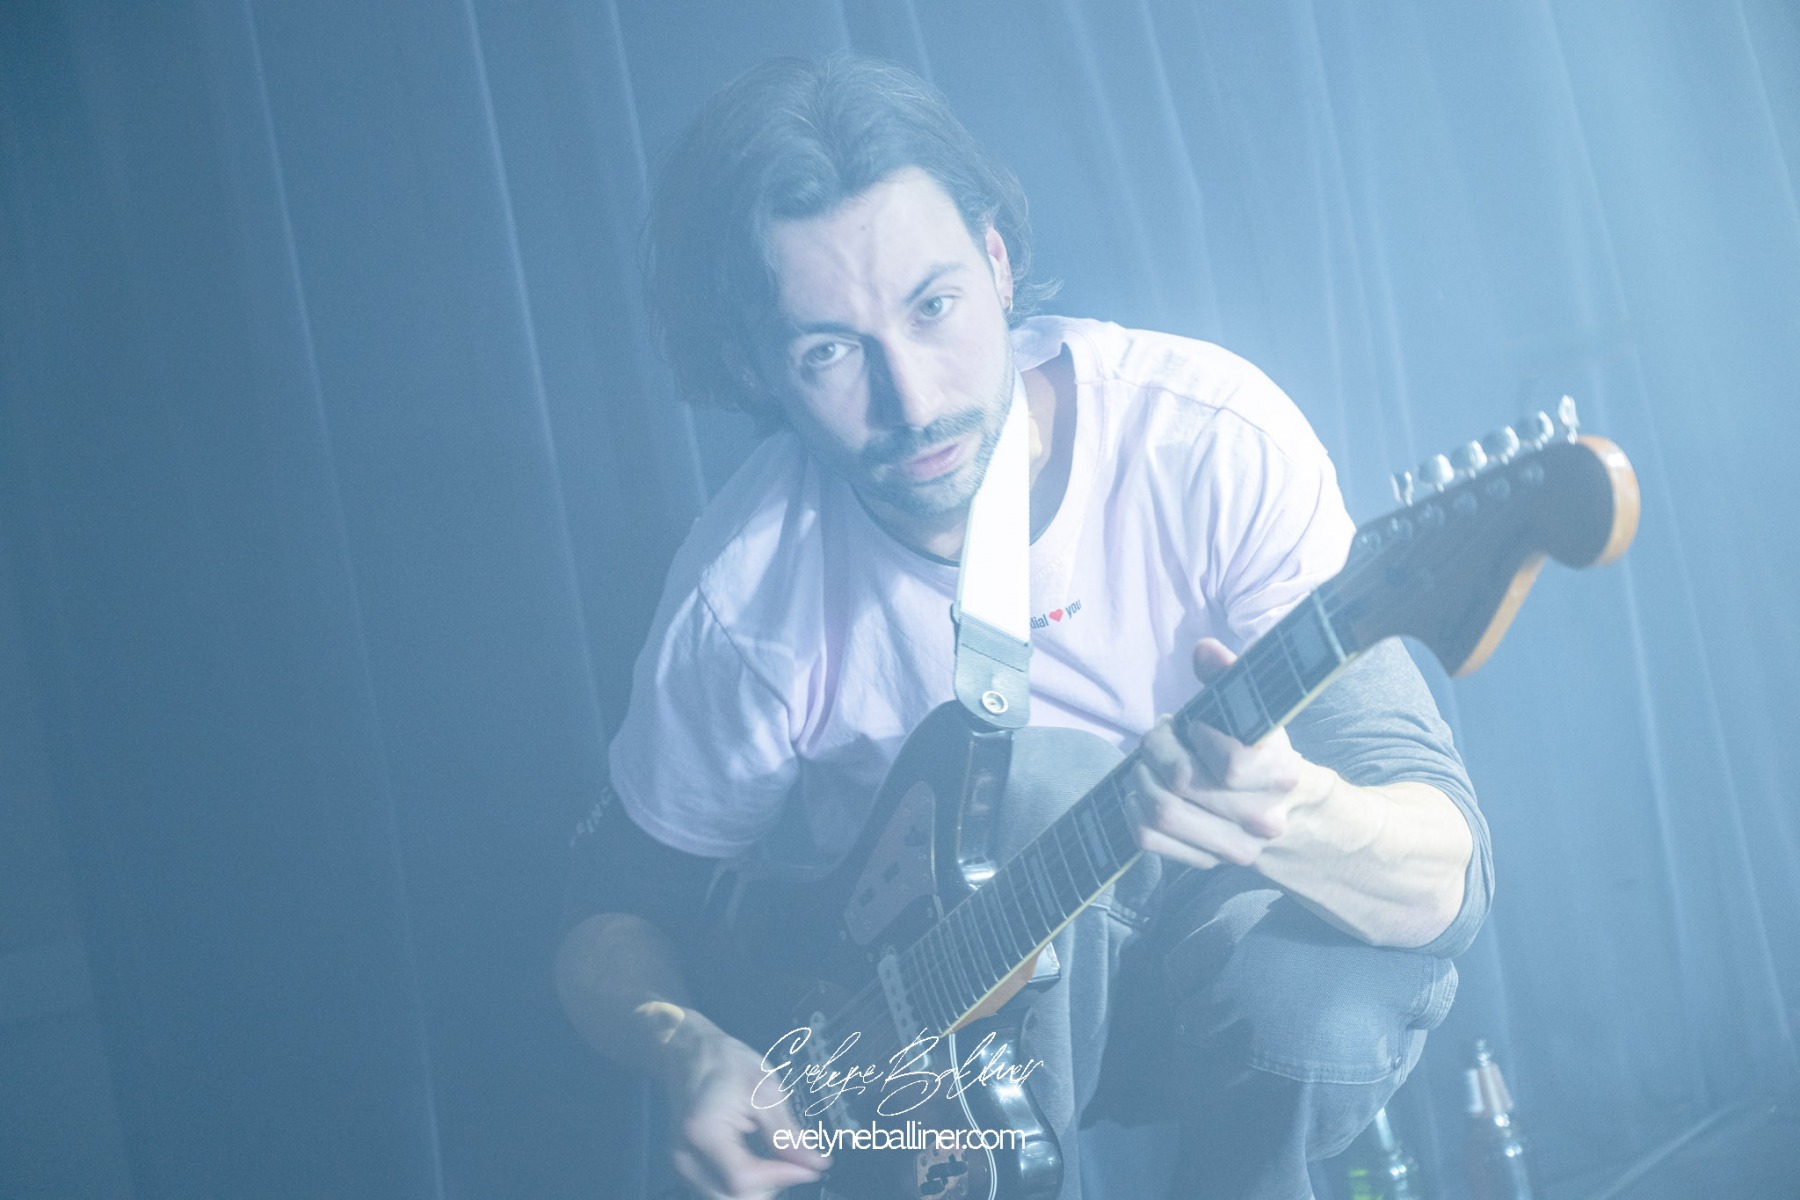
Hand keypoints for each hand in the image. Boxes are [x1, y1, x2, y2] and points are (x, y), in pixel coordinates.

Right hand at [655, 1014, 827, 1199]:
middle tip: (790, 1161)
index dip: (781, 1177)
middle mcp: (686, 1157)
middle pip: (734, 1197)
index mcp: (704, 1132)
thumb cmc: (724, 1062)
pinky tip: (755, 1160)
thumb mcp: (765, 1089)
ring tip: (772, 1158)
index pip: (743, 1179)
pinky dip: (742, 1184)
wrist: (689, 1053)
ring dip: (757, 1187)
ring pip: (728, 1199)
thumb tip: (815, 1163)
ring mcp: (683, 1167)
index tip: (807, 1167)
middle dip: (769, 1186)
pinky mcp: (686, 1170)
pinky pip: (719, 1191)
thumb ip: (787, 1133)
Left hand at [1130, 638, 1330, 869]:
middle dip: (1157, 748)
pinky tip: (1141, 790)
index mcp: (1281, 775)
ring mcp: (1234, 847)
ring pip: (1162, 811)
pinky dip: (1133, 809)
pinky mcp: (1206, 863)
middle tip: (1159, 735)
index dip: (1199, 737)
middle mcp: (1262, 818)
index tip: (1195, 725)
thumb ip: (1231, 678)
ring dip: (1141, 777)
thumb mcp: (1257, 714)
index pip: (1230, 765)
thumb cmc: (1263, 753)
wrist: (1291, 817)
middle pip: (1183, 782)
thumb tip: (1203, 649)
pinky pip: (1148, 838)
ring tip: (1147, 761)